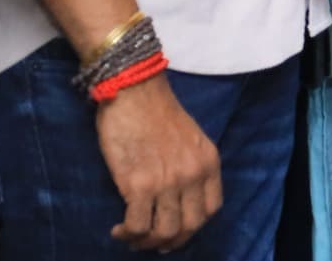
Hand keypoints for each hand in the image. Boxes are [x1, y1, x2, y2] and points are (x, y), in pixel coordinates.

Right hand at [97, 77, 220, 251]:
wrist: (134, 90)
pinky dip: (129, 233)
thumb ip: (190, 164)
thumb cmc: (156, 110)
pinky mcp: (140, 184)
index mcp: (208, 162)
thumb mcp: (190, 137)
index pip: (212, 209)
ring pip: (165, 232)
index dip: (194, 226)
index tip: (177, 229)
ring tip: (132, 237)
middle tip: (153, 242)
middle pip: (191, 227)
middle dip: (171, 241)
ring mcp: (168, 181)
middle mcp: (193, 174)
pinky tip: (119, 229)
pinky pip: (138, 225)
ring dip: (147, 242)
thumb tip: (177, 195)